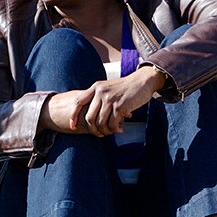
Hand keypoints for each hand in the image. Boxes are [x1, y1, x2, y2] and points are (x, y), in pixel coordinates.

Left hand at [44, 67, 165, 136]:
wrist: (142, 81)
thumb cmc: (125, 88)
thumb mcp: (108, 88)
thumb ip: (98, 97)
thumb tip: (90, 116)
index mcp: (95, 87)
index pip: (78, 102)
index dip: (74, 116)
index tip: (73, 126)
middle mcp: (100, 92)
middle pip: (89, 117)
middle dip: (93, 130)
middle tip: (100, 134)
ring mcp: (110, 99)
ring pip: (100, 123)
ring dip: (105, 131)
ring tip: (111, 132)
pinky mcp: (120, 106)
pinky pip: (112, 124)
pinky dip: (115, 130)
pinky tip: (120, 129)